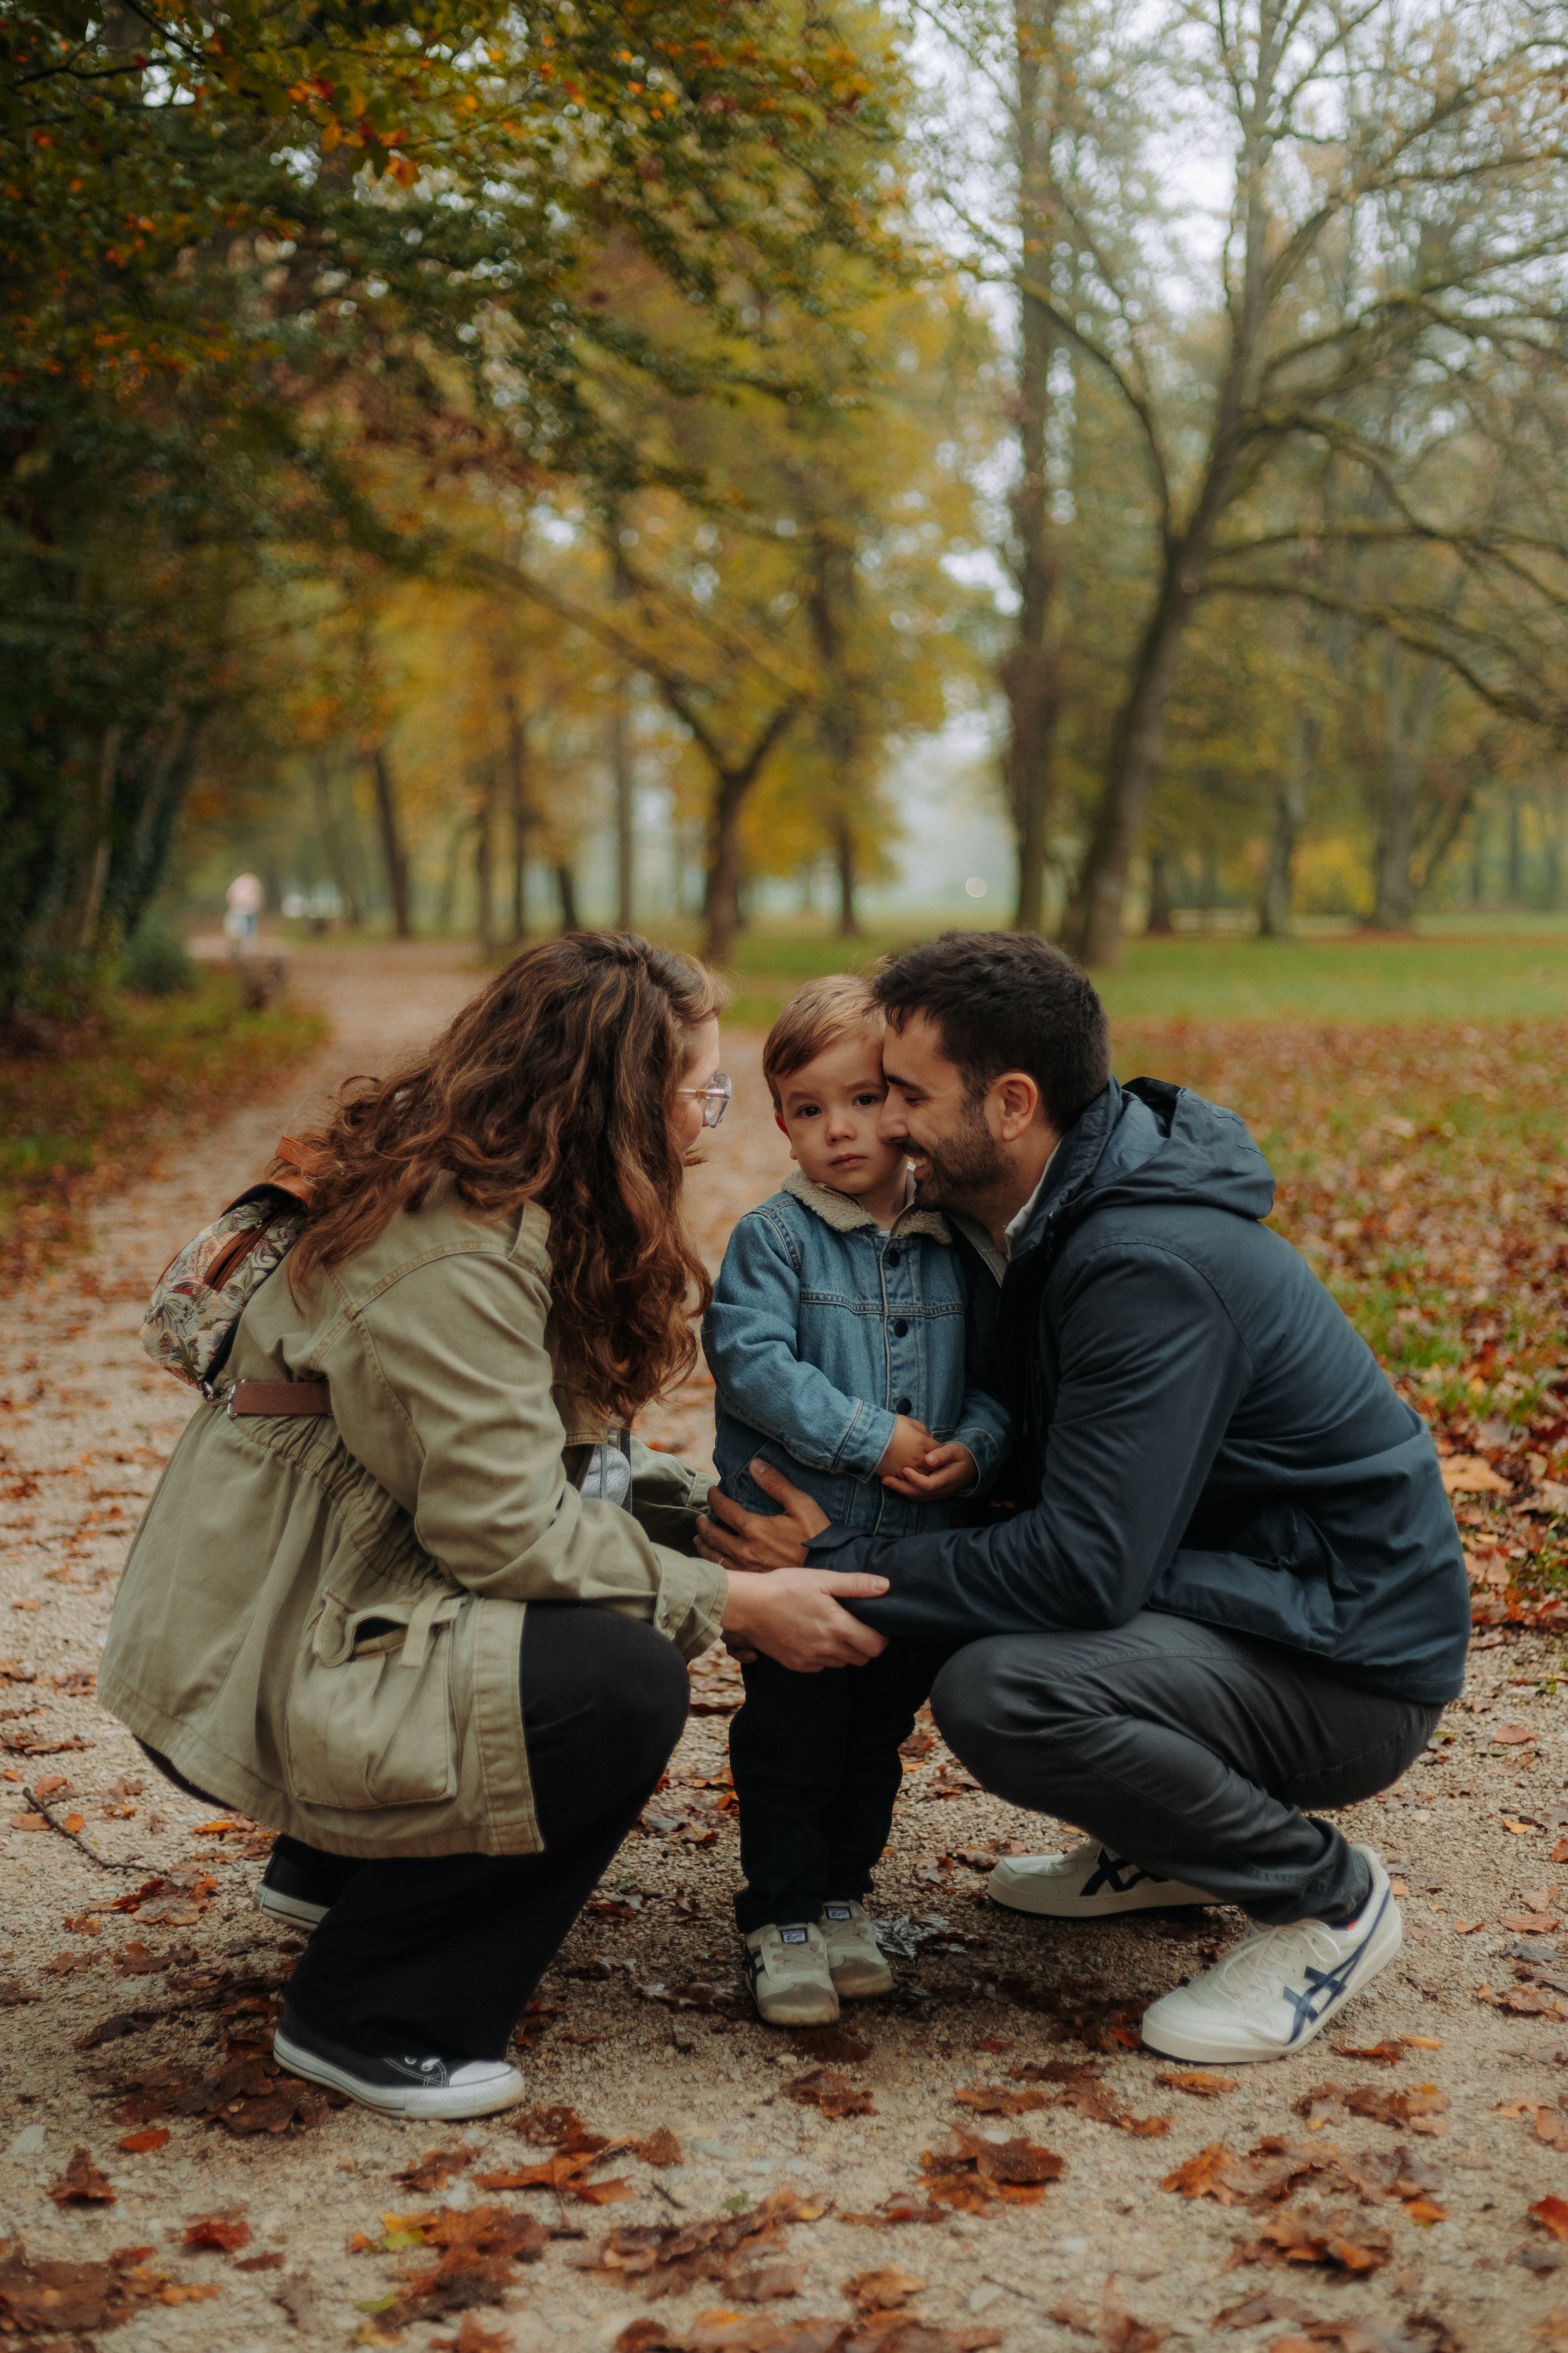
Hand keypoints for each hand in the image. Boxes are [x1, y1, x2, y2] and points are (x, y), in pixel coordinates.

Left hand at [694, 1460, 829, 1571]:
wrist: (830, 1568)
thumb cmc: (816, 1536)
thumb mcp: (801, 1504)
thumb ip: (775, 1483)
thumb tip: (754, 1464)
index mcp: (754, 1528)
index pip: (723, 1509)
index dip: (715, 1498)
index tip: (712, 1492)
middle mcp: (744, 1550)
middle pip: (712, 1534)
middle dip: (704, 1523)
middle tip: (701, 1517)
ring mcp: (746, 1569)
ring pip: (713, 1555)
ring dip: (704, 1544)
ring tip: (700, 1537)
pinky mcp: (751, 1582)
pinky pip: (724, 1572)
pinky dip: (713, 1563)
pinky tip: (714, 1559)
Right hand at [720, 1567, 889, 1672]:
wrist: (748, 1606)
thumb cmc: (785, 1587)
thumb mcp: (822, 1579)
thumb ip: (856, 1585)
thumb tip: (885, 1586)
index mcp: (839, 1627)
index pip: (876, 1647)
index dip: (881, 1637)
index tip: (875, 1626)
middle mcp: (828, 1649)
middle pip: (861, 1659)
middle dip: (865, 1645)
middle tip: (856, 1626)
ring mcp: (811, 1660)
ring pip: (841, 1663)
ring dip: (844, 1651)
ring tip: (833, 1629)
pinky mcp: (796, 1665)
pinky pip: (820, 1666)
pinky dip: (823, 1656)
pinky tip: (814, 1637)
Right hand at [875, 1413, 933, 1479]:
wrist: (869, 1437)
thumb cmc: (889, 1426)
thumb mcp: (908, 1421)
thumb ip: (922, 1430)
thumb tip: (929, 1438)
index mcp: (922, 1443)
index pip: (939, 1449)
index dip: (939, 1450)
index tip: (935, 1450)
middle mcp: (918, 1457)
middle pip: (935, 1466)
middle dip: (936, 1464)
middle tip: (934, 1463)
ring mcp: (908, 1468)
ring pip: (924, 1476)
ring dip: (925, 1474)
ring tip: (923, 1470)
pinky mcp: (898, 1475)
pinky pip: (910, 1482)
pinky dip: (912, 1480)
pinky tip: (911, 1476)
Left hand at [881, 1440, 978, 1500]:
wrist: (969, 1468)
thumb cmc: (960, 1456)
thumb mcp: (955, 1451)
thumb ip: (942, 1454)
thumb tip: (929, 1459)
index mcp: (947, 1480)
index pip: (929, 1485)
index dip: (916, 1479)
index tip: (904, 1469)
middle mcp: (940, 1491)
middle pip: (918, 1493)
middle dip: (901, 1487)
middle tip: (885, 1479)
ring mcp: (936, 1494)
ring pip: (916, 1496)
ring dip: (900, 1489)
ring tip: (886, 1480)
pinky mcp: (931, 1494)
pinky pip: (916, 1495)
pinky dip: (905, 1489)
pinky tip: (894, 1482)